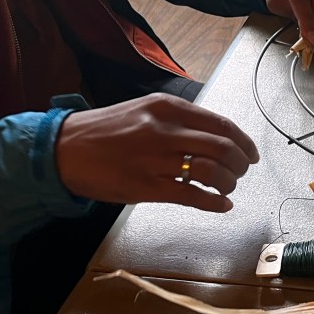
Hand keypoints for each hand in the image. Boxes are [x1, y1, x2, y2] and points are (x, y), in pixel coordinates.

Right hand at [54, 94, 259, 211]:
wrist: (63, 149)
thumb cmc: (105, 131)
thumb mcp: (145, 110)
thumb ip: (179, 120)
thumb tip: (216, 136)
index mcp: (167, 108)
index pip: (221, 124)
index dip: (244, 142)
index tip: (251, 153)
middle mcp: (165, 131)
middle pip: (224, 148)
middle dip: (240, 164)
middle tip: (241, 172)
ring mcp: (156, 160)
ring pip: (213, 172)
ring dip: (228, 183)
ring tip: (226, 188)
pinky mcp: (147, 187)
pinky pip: (193, 196)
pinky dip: (214, 203)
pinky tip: (221, 205)